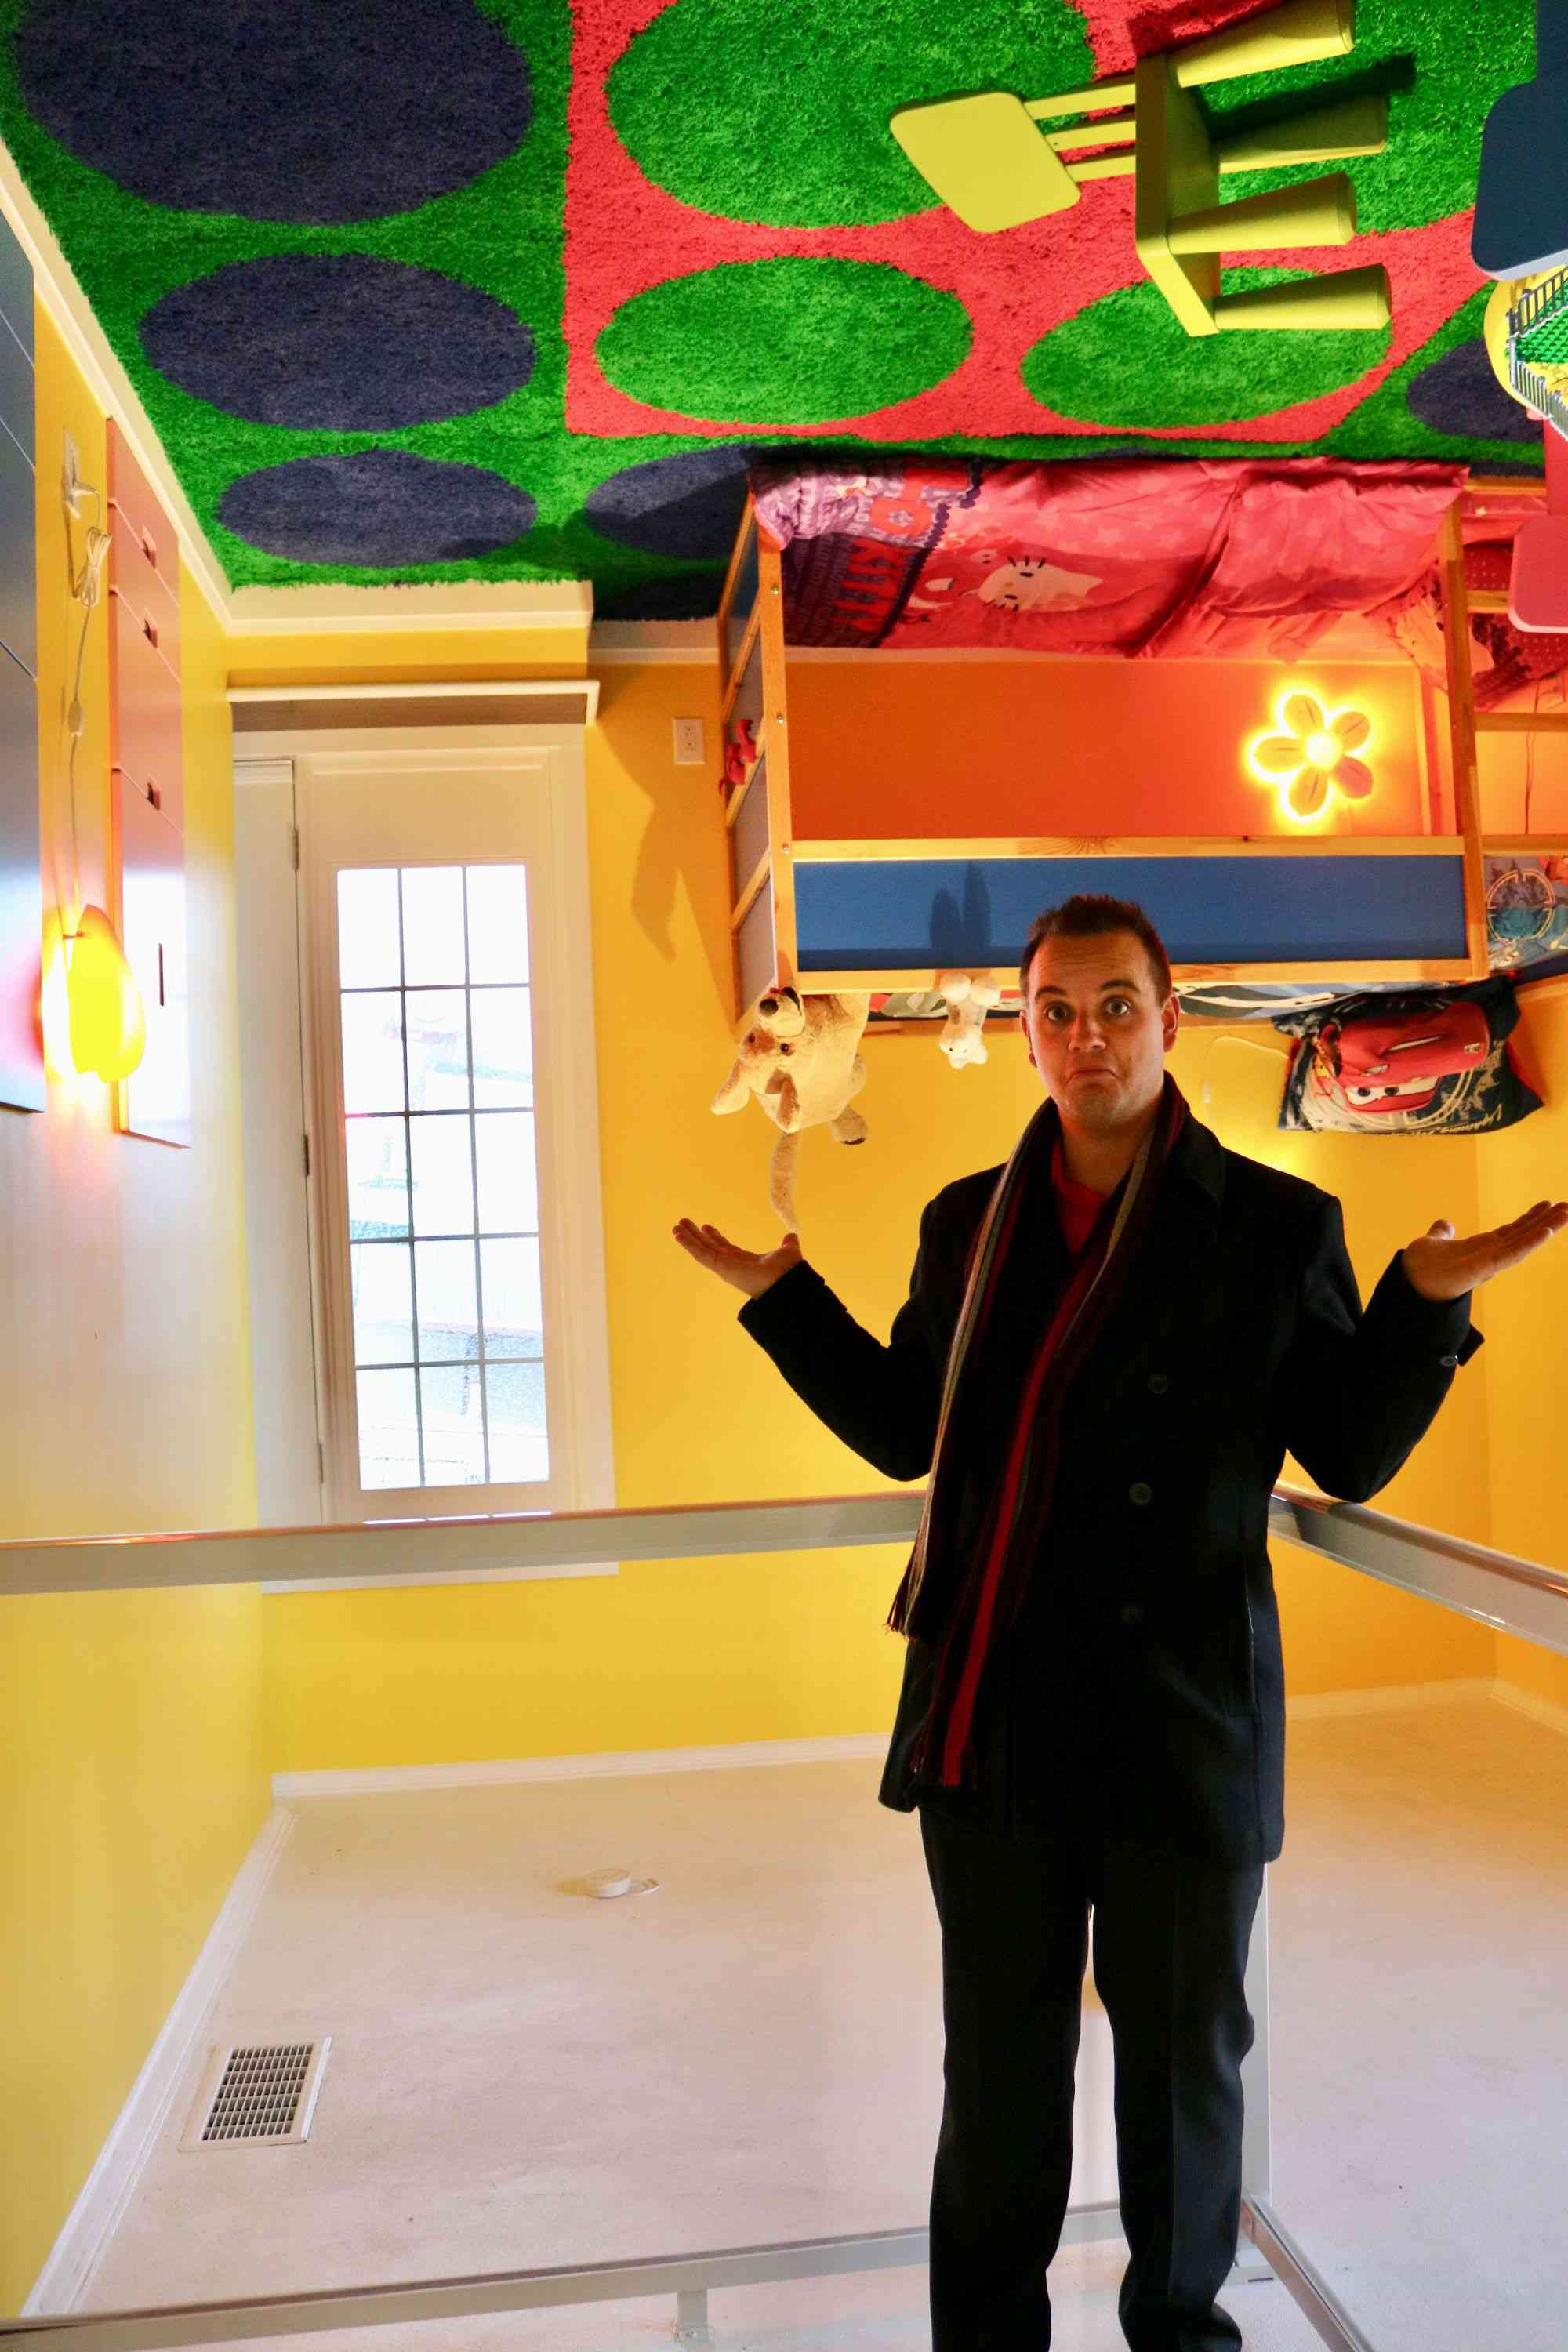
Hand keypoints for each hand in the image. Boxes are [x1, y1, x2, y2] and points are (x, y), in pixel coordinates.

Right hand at [673, 1218, 802, 1298]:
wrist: (786, 1282)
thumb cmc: (788, 1272)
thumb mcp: (788, 1252)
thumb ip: (788, 1244)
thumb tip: (791, 1237)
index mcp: (745, 1261)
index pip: (725, 1247)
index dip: (715, 1236)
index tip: (706, 1227)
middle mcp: (732, 1264)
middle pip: (709, 1247)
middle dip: (696, 1236)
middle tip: (684, 1224)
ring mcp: (724, 1267)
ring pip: (701, 1250)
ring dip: (688, 1239)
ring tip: (675, 1228)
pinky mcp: (720, 1267)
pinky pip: (700, 1254)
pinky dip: (688, 1244)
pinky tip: (678, 1235)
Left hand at [1401, 1199, 1567, 1301]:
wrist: (1408, 1282)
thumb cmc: (1419, 1268)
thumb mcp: (1432, 1242)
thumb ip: (1441, 1233)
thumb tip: (1445, 1223)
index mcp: (1481, 1247)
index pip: (1511, 1231)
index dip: (1529, 1218)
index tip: (1546, 1203)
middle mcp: (1490, 1255)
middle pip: (1524, 1235)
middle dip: (1547, 1221)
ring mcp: (1489, 1262)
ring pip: (1524, 1242)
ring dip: (1546, 1228)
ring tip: (1566, 1213)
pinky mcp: (1484, 1268)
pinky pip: (1511, 1254)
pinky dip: (1529, 1244)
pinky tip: (1546, 1232)